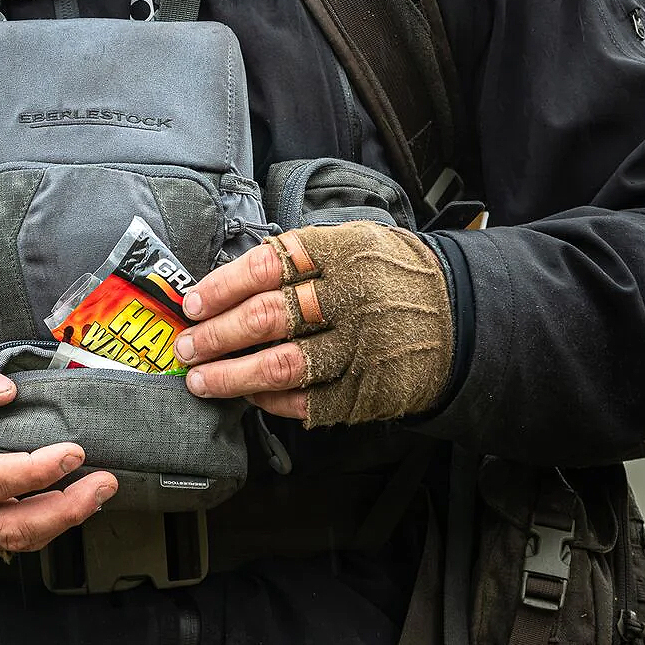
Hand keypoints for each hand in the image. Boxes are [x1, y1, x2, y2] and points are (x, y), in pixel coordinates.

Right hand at [0, 337, 117, 560]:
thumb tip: (6, 389)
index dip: (38, 471)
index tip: (74, 453)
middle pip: (12, 529)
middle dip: (65, 510)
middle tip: (104, 485)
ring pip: (7, 542)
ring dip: (54, 521)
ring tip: (92, 495)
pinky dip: (30, 526)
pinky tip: (55, 505)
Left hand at [172, 221, 453, 427]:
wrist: (459, 316)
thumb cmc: (388, 275)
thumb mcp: (351, 241)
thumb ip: (295, 258)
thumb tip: (226, 283)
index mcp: (339, 253)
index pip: (264, 267)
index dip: (221, 287)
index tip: (192, 303)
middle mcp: (347, 299)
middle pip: (265, 318)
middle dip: (215, 335)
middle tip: (186, 346)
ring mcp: (357, 349)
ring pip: (280, 366)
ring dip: (230, 376)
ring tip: (200, 380)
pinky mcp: (365, 391)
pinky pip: (306, 402)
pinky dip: (270, 401)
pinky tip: (247, 396)